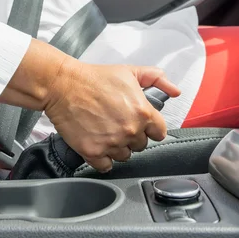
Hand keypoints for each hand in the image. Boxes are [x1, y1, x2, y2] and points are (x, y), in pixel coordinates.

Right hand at [44, 61, 180, 172]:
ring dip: (118, 147)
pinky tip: (98, 142)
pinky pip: (107, 166)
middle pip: (141, 145)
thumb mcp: (129, 71)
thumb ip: (156, 79)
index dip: (149, 127)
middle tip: (117, 121)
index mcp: (142, 112)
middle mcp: (130, 130)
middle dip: (132, 135)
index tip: (140, 122)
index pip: (159, 132)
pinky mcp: (93, 152)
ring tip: (106, 130)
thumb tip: (175, 91)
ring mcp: (112, 143)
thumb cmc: (94, 78)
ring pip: (125, 156)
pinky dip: (103, 158)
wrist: (63, 85)